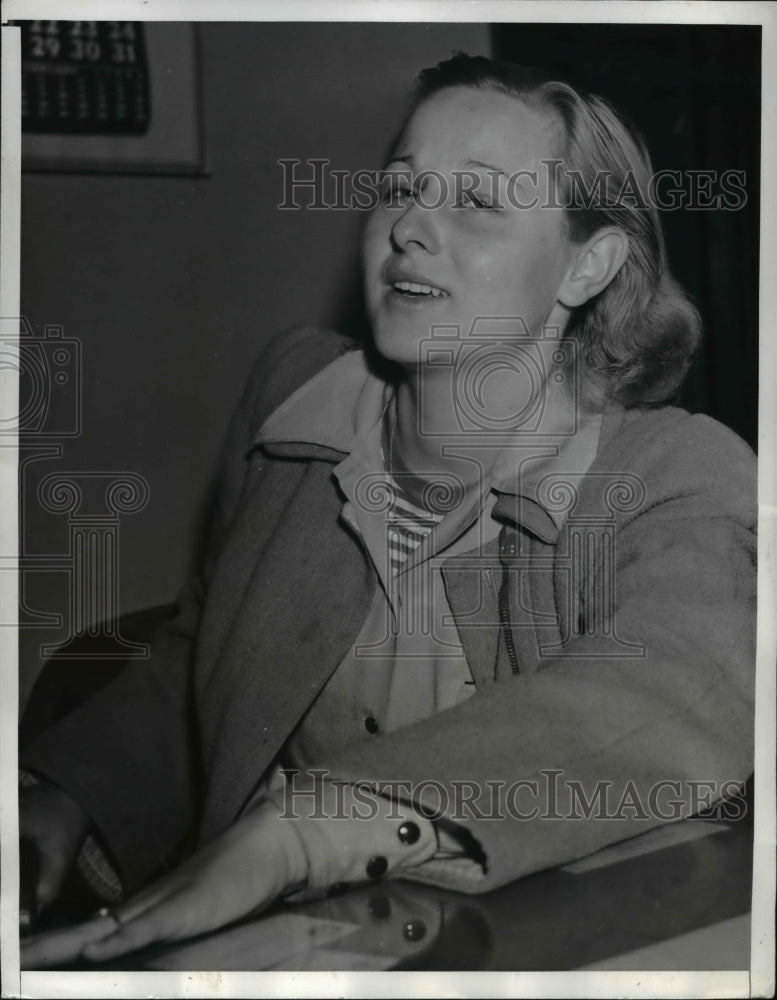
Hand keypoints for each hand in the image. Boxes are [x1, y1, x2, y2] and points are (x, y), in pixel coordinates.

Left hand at [22, 801, 308, 967]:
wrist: (267, 844)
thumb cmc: (235, 877)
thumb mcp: (192, 908)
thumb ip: (160, 923)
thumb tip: (120, 942)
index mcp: (144, 909)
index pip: (86, 932)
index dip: (50, 943)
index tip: (19, 952)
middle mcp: (145, 907)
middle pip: (81, 933)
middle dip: (41, 946)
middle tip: (9, 954)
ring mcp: (163, 906)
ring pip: (102, 932)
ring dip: (59, 945)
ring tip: (23, 953)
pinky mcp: (185, 910)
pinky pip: (146, 928)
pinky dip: (117, 940)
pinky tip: (92, 949)